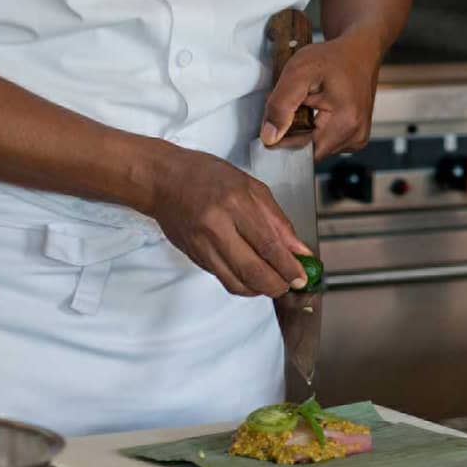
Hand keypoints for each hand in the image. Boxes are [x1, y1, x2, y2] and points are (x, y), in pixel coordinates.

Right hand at [150, 146, 311, 296]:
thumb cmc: (209, 176)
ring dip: (260, 290)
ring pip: (237, 283)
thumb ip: (278, 221)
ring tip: (275, 282)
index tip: (302, 277)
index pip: (268, 244)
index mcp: (236, 203)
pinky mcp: (195, 257)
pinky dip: (243, 284)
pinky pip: (224, 279)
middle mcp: (217, 227)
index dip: (288, 266)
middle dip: (277, 285)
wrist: (164, 181)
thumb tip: (299, 250)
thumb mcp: (252, 187)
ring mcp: (203, 245)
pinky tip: (254, 277)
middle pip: (253, 271)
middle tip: (291, 284)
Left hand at [260, 29, 381, 158]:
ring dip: (308, 129)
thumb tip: (269, 137)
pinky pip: (329, 142)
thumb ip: (281, 104)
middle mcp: (356, 136)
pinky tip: (321, 110)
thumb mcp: (298, 72)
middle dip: (297, 130)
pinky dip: (319, 129)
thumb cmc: (332, 58)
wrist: (359, 51)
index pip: (301, 150)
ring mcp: (359, 138)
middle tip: (299, 102)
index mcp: (345, 123)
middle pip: (310, 150)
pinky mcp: (357, 137)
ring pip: (318, 147)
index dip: (284, 135)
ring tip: (311, 104)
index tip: (281, 112)